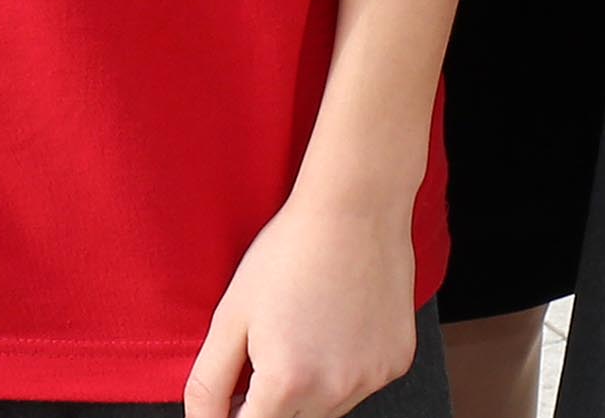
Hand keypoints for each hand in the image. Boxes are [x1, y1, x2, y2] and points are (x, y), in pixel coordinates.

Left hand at [181, 186, 415, 417]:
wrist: (355, 208)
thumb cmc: (290, 253)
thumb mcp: (231, 317)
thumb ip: (208, 384)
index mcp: (287, 384)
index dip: (235, 412)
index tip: (237, 390)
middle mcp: (334, 390)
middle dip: (271, 400)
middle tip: (269, 348)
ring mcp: (371, 378)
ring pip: (326, 410)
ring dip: (308, 390)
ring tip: (305, 331)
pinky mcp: (396, 362)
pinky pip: (359, 386)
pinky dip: (343, 370)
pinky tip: (338, 327)